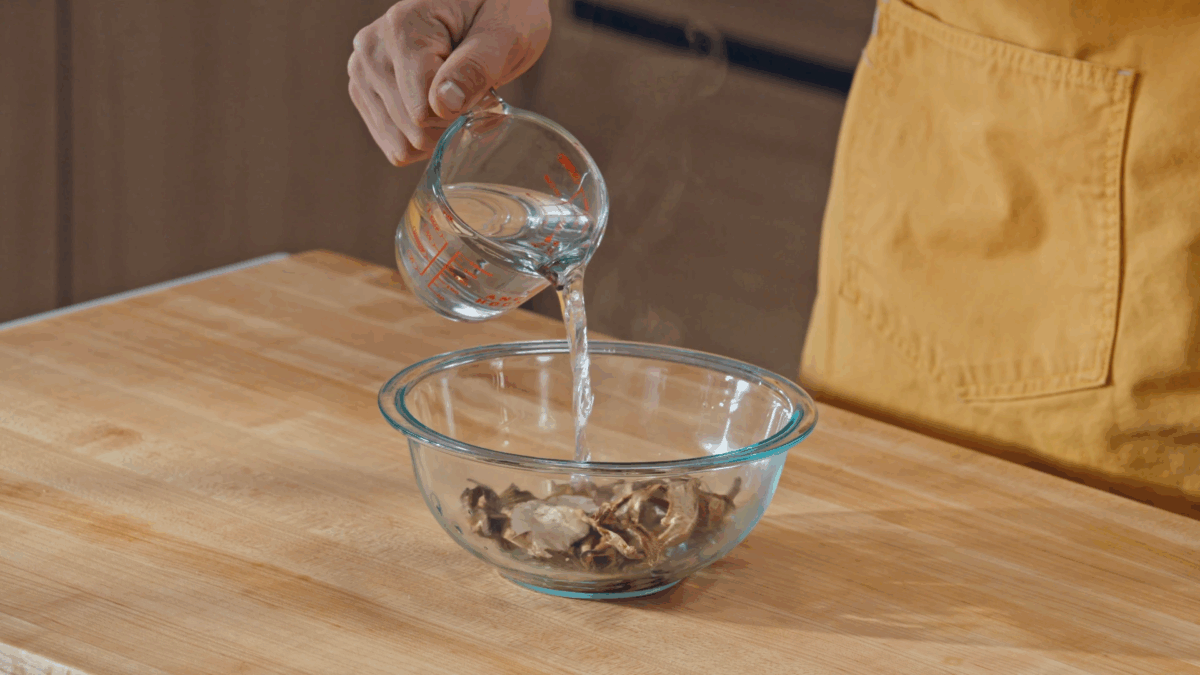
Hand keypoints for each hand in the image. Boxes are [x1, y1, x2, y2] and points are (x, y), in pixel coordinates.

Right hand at [348, 0, 551, 165]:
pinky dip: (423, 141)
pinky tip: (439, 111)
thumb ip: (477, 66)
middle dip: (450, 123)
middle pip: (411, 130)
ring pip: (401, 144)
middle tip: (471, 90)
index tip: (481, 83)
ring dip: (438, 133)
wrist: (486, 11)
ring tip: (455, 96)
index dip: (462, 111)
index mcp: (401, 27)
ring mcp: (362, 72)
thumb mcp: (506, 35)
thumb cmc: (502, 14)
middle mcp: (370, 48)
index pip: (423, 110)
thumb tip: (444, 103)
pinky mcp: (364, 93)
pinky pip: (394, 146)